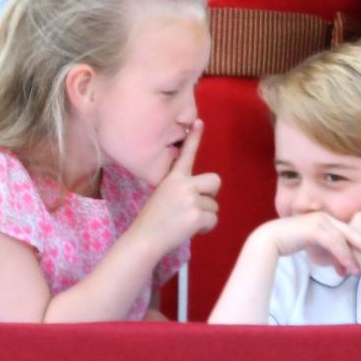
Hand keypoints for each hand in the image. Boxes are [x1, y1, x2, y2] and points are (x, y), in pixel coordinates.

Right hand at [131, 119, 220, 254]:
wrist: (145, 238)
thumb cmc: (154, 220)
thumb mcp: (163, 195)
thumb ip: (180, 188)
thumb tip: (198, 190)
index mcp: (174, 178)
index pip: (186, 154)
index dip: (194, 138)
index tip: (198, 122)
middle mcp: (184, 185)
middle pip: (215, 181)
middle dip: (210, 195)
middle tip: (195, 206)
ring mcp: (191, 199)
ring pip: (214, 205)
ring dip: (205, 215)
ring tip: (185, 221)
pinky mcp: (198, 215)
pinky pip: (214, 220)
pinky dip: (205, 227)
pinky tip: (190, 230)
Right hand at [256, 211, 360, 277]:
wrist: (271, 239)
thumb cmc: (291, 242)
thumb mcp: (314, 246)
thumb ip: (329, 252)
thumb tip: (342, 266)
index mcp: (327, 219)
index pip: (348, 229)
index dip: (360, 241)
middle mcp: (325, 217)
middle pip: (351, 230)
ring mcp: (320, 221)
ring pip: (343, 239)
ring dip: (351, 255)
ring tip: (357, 270)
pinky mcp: (313, 229)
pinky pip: (333, 243)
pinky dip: (341, 255)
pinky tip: (346, 266)